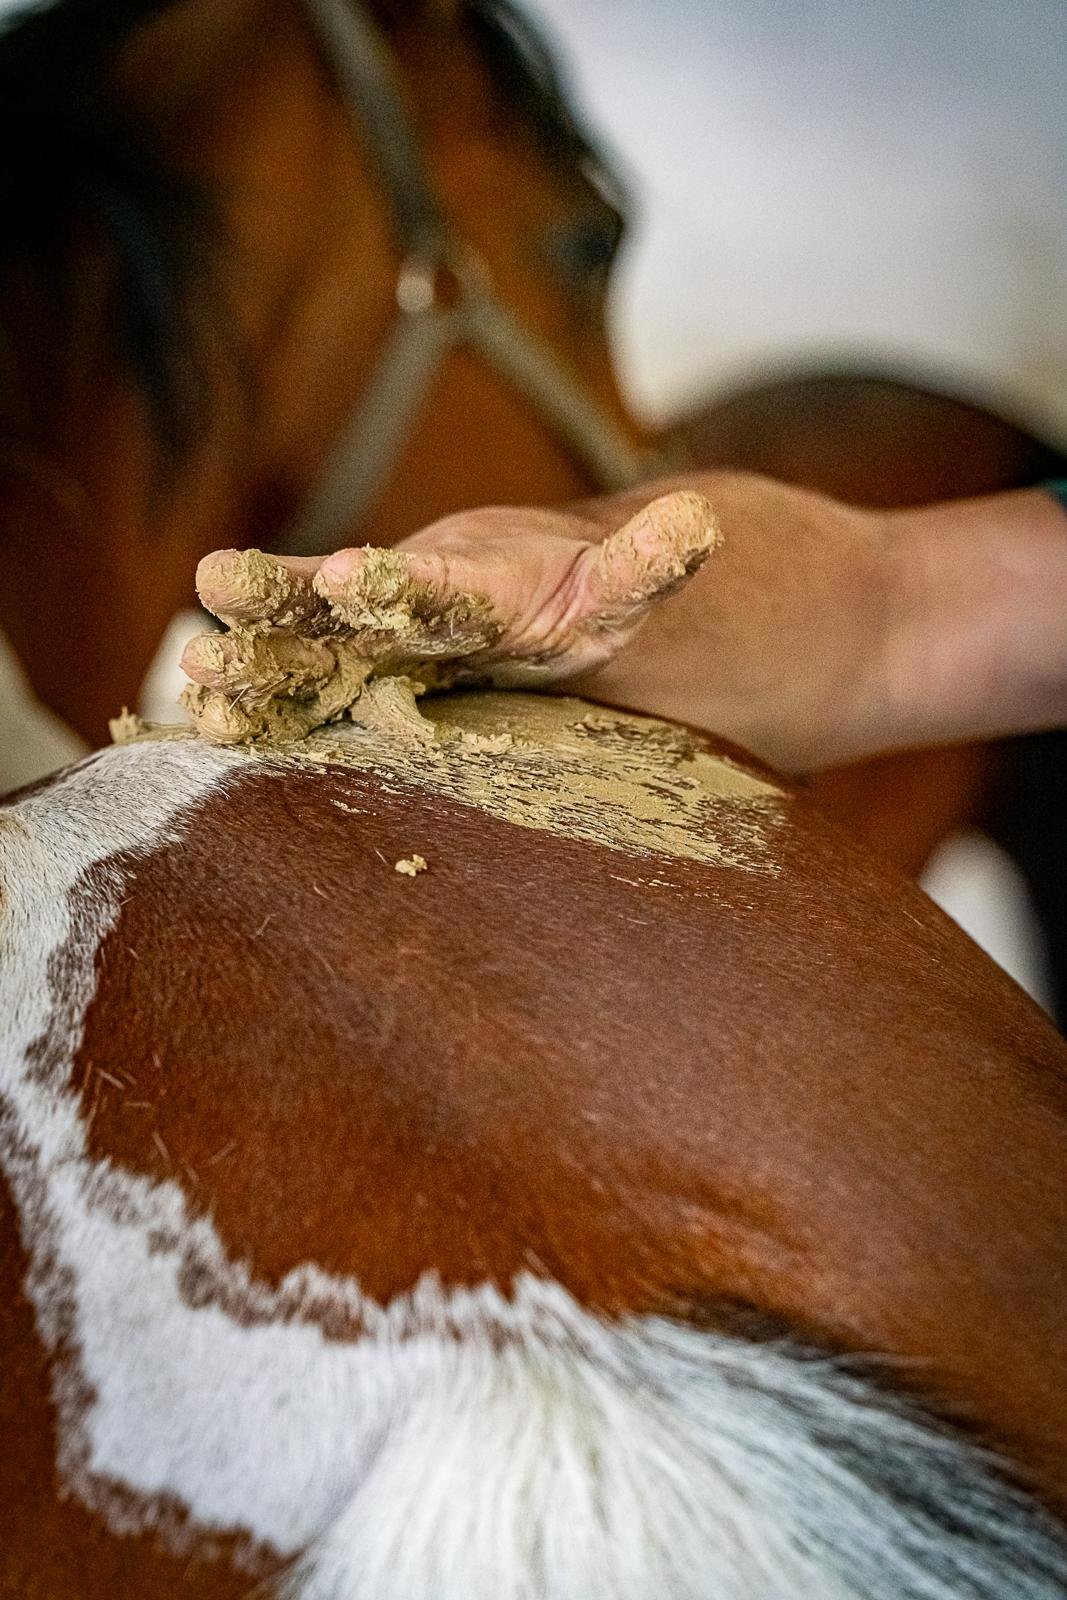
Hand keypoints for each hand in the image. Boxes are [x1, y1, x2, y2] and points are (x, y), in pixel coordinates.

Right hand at [180, 491, 719, 743]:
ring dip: (254, 657)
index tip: (356, 573)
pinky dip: (259, 708)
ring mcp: (367, 646)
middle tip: (219, 582)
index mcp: (476, 585)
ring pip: (303, 647)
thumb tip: (704, 519)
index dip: (401, 582)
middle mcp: (406, 606)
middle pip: (343, 600)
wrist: (520, 598)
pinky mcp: (347, 682)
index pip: (440, 582)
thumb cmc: (569, 600)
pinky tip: (209, 727)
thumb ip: (648, 566)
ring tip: (196, 671)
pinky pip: (297, 697)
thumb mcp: (616, 591)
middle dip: (284, 594)